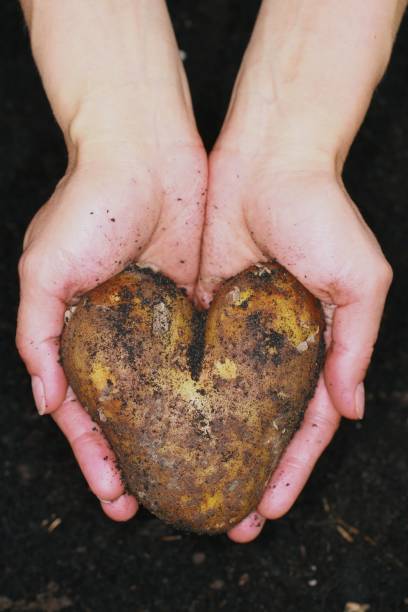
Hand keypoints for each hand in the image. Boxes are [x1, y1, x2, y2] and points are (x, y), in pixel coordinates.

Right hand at [17, 138, 206, 519]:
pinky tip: (220, 425)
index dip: (93, 454)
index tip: (112, 496)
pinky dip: (205, 395)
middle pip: (126, 413)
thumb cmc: (88, 204)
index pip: (83, 410)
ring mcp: (159, 325)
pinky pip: (202, 361)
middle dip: (133, 461)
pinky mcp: (196, 307)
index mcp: (76, 333)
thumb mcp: (42, 268)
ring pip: (167, 396)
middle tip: (146, 508)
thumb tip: (44, 399)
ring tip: (191, 480)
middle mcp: (118, 336)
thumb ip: (36, 334)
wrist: (146, 151)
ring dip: (174, 438)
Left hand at [198, 145, 391, 541]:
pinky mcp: (201, 307)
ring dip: (209, 444)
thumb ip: (355, 347)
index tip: (268, 509)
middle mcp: (275, 346)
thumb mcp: (361, 283)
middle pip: (260, 424)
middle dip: (246, 473)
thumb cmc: (324, 213)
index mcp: (316, 347)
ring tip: (187, 486)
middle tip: (227, 520)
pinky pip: (189, 359)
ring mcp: (236, 329)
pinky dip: (179, 396)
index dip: (291, 470)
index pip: (305, 426)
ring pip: (222, 402)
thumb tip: (349, 409)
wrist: (269, 158)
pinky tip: (163, 427)